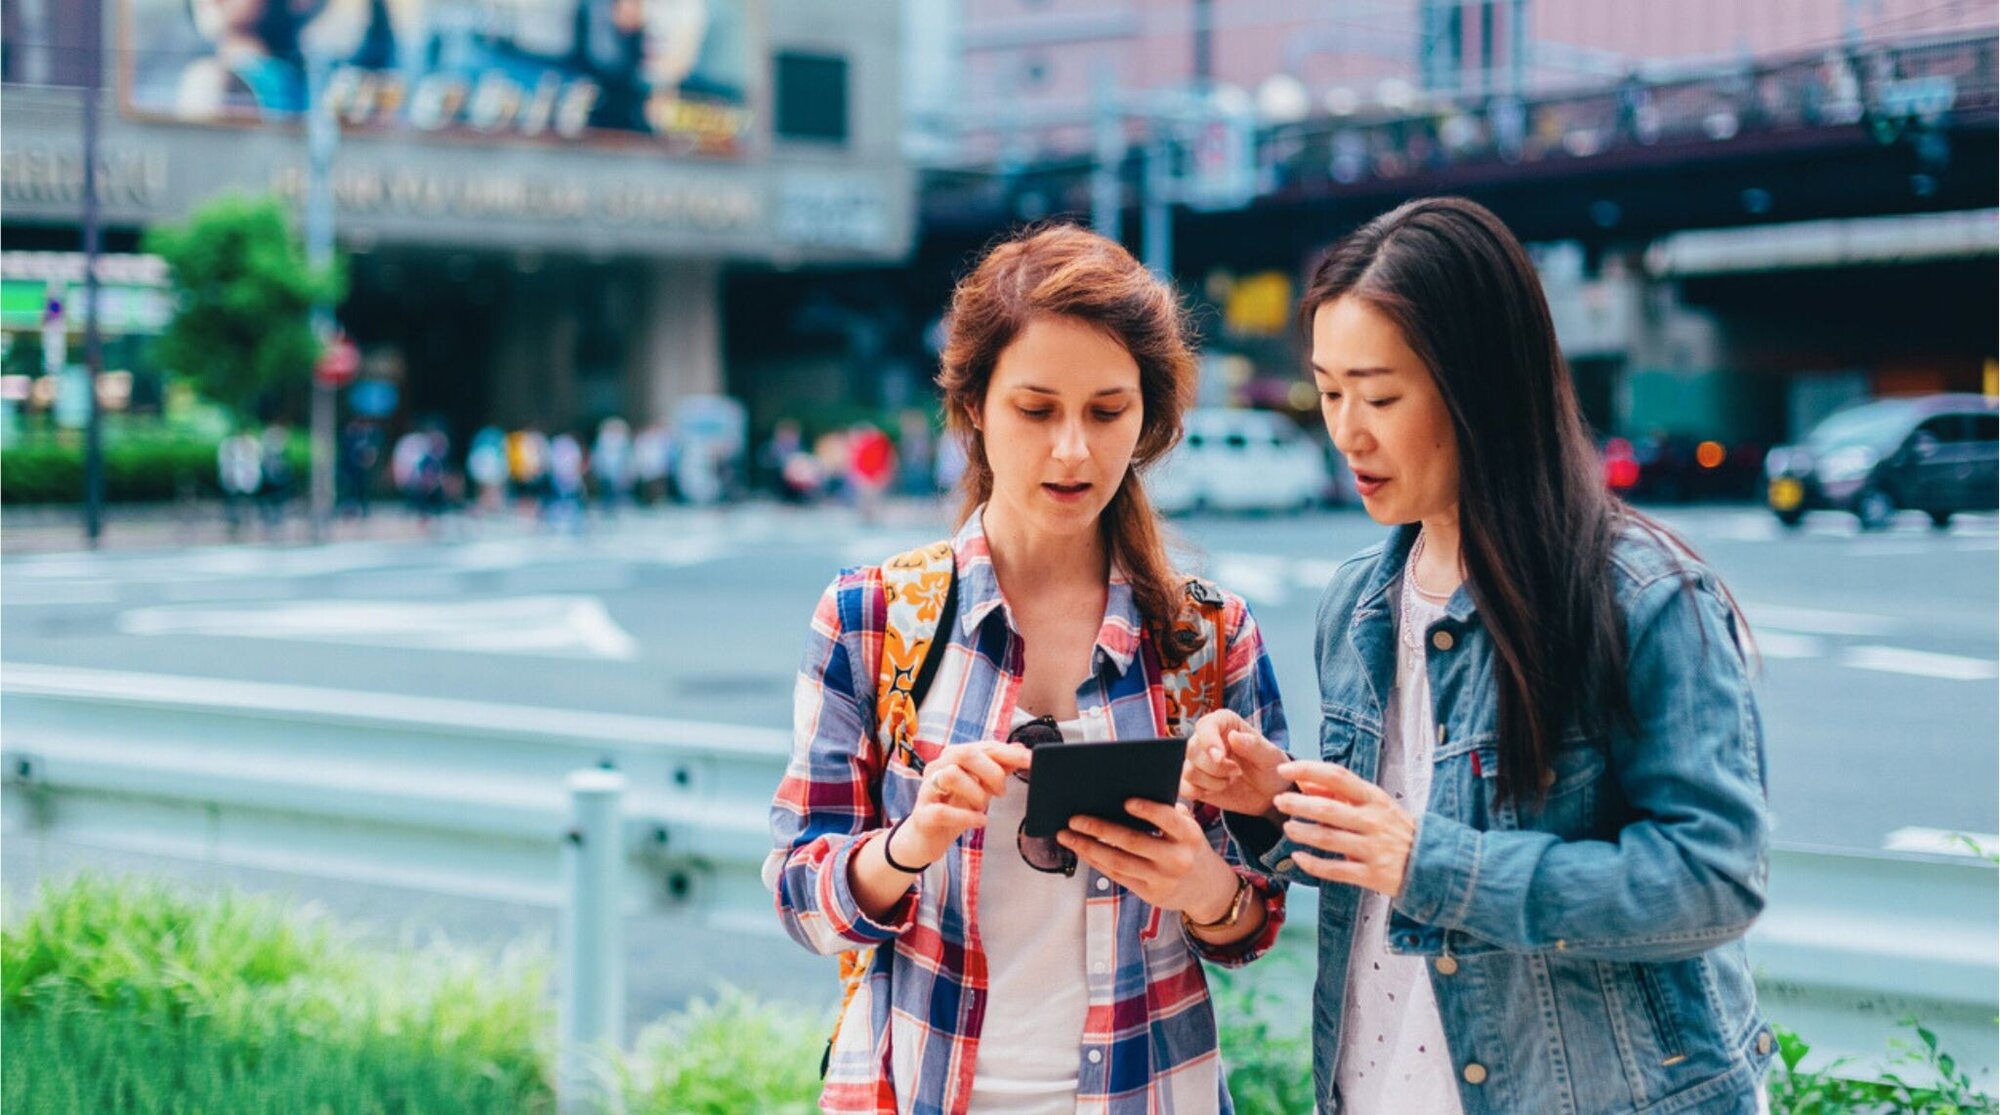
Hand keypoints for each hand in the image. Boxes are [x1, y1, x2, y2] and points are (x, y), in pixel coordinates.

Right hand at [894, 741, 1031, 866]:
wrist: (925, 839)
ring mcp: (927, 791)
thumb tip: (1020, 748)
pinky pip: (942, 811)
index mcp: (952, 758)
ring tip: (982, 807)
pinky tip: (979, 821)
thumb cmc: (952, 808)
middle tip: (1001, 791)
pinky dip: (966, 816)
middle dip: (991, 771)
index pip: (983, 747)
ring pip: (951, 775)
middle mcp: (937, 768)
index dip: (1010, 753)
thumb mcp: (979, 787)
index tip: (1031, 760)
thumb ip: (997, 768)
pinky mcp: (922, 815)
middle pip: (964, 753)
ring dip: (975, 793)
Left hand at [1057, 798, 1238, 920]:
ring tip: (1067, 835)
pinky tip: (1081, 850)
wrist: (1206, 889)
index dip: (1148, 810)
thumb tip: (1122, 795)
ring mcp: (1162, 879)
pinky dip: (1096, 861)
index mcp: (1190, 835)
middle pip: (1134, 842)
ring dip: (1089, 847)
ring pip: (1119, 861)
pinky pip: (1117, 875)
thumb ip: (1166, 813)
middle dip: (1101, 829)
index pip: (1169, 820)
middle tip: (1075, 818)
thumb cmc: (1188, 846)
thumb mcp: (1187, 828)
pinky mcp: (1150, 894)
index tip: (1126, 801)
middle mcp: (1177, 859)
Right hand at [1181, 709, 1291, 820]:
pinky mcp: (1193, 781)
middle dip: (1215, 768)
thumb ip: (1254, 746)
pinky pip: (1183, 787)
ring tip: (1229, 781)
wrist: (1267, 793)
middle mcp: (1206, 739)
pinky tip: (1215, 791)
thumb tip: (1234, 736)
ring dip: (1211, 782)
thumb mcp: (1270, 756)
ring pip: (1188, 770)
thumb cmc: (1270, 768)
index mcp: (1224, 724)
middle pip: (1192, 750)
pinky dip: (1199, 792)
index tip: (1220, 757)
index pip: (1205, 725)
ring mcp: (1197, 761)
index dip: (1209, 741)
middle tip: (1236, 772)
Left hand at [1272, 760, 1415, 898]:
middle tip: (1279, 801)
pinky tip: (1298, 857)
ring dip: (1303, 833)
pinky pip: (1336, 870)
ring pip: (1329, 839)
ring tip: (1288, 828)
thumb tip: (1305, 781)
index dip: (1308, 770)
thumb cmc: (1395, 829)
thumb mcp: (1375, 804)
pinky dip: (1314, 864)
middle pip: (1328, 809)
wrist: (1434, 863)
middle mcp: (1374, 821)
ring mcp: (1373, 848)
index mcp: (1374, 798)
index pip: (1337, 776)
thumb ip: (1340, 793)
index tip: (1284, 770)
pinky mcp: (1373, 875)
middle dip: (1298, 804)